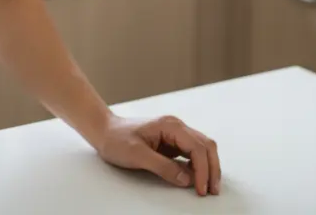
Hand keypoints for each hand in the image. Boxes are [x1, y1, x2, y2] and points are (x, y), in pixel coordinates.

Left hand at [96, 115, 220, 195]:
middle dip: (212, 169)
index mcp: (170, 125)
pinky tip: (197, 178)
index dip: (203, 170)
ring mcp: (175, 134)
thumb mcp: (137, 155)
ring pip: (202, 149)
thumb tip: (187, 179)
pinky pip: (192, 153)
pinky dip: (198, 166)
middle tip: (212, 190)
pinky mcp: (171, 143)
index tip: (202, 189)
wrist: (104, 131)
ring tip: (209, 187)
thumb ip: (163, 166)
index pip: (197, 148)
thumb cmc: (116, 139)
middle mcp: (176, 127)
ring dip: (208, 167)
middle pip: (206, 146)